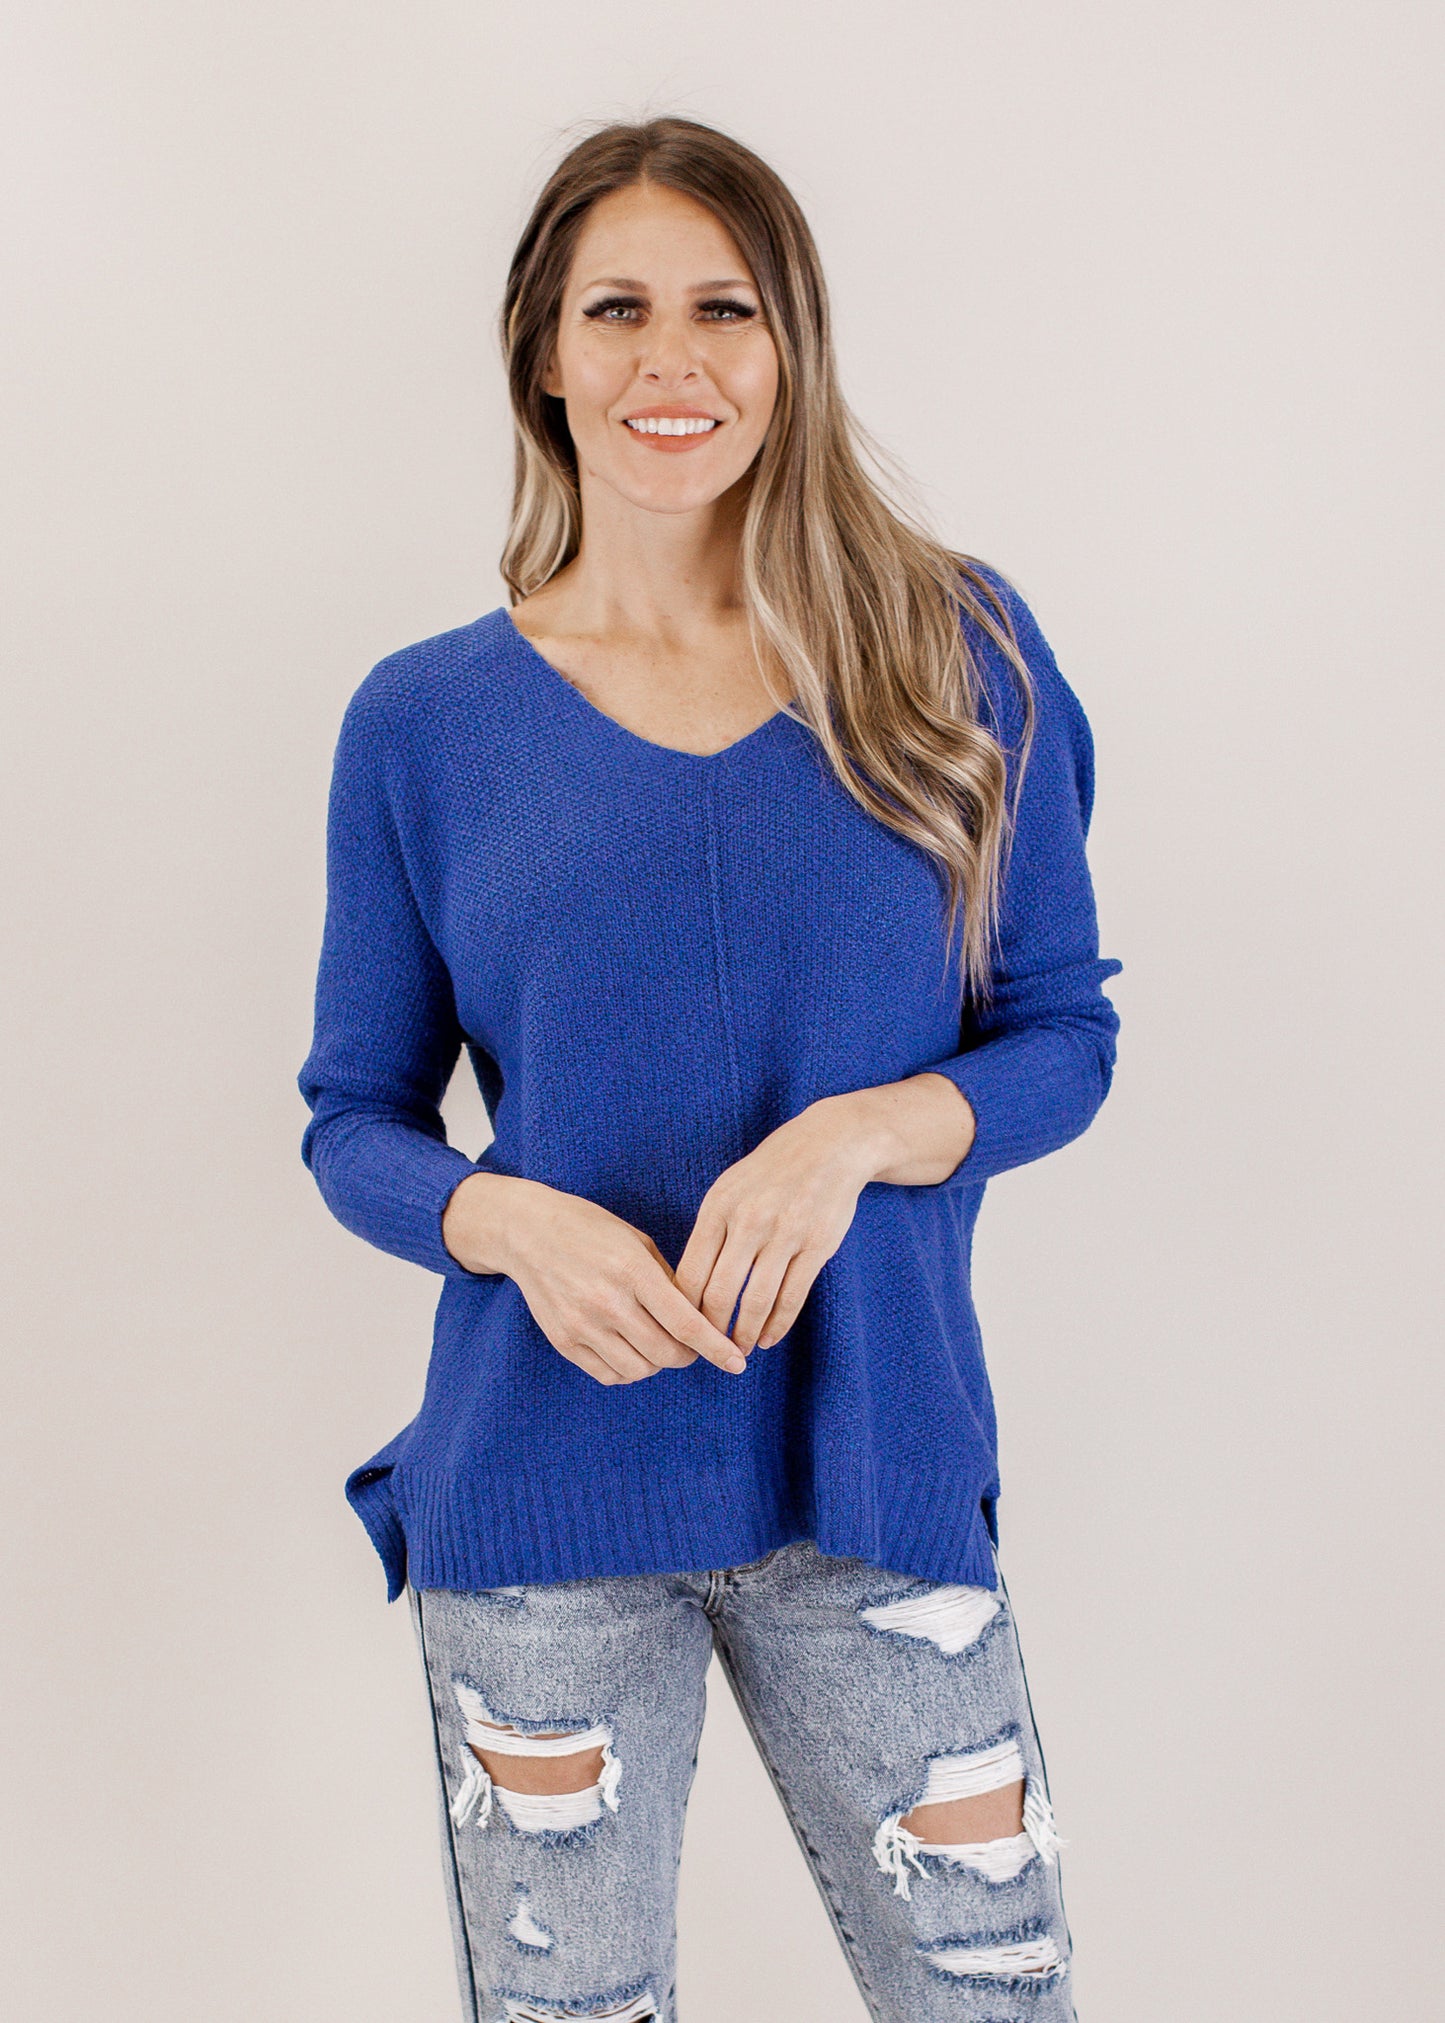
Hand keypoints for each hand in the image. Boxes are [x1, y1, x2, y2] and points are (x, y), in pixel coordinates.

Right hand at [445, 1174, 747, 1385]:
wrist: (528, 1232)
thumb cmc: (591, 1230)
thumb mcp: (637, 1242)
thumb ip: (669, 1281)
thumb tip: (701, 1320)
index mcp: (632, 1270)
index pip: (686, 1323)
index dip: (716, 1347)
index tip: (737, 1362)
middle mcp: (606, 1301)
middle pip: (666, 1354)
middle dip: (688, 1356)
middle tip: (691, 1345)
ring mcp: (582, 1325)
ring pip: (640, 1370)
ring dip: (658, 1363)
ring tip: (656, 1341)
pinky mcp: (563, 1341)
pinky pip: (610, 1374)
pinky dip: (629, 1369)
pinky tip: (630, 1348)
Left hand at [671, 1097, 879, 1355]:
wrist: (830, 1145)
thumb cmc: (771, 1171)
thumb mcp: (729, 1189)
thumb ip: (710, 1232)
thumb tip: (687, 1285)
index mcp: (718, 1208)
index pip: (690, 1273)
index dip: (683, 1310)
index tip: (681, 1330)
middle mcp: (748, 1222)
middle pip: (719, 1294)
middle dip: (711, 1331)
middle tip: (708, 1350)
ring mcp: (785, 1234)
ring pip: (757, 1301)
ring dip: (744, 1334)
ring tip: (738, 1351)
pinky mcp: (817, 1246)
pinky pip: (792, 1297)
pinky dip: (777, 1324)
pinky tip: (768, 1338)